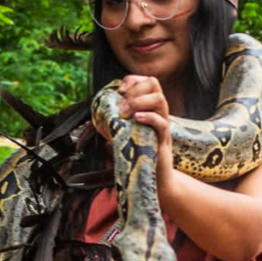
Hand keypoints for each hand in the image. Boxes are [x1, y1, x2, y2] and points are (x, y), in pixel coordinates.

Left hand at [117, 75, 174, 193]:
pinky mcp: (164, 141)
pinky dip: (148, 117)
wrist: (154, 180)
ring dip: (139, 102)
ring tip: (126, 114)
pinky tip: (136, 119)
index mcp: (151, 108)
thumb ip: (114, 124)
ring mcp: (163, 126)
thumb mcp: (125, 135)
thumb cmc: (140, 156)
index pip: (148, 81)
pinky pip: (162, 123)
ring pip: (160, 99)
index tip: (120, 90)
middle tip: (121, 107)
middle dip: (134, 89)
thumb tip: (97, 116)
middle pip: (155, 84)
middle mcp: (159, 113)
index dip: (133, 80)